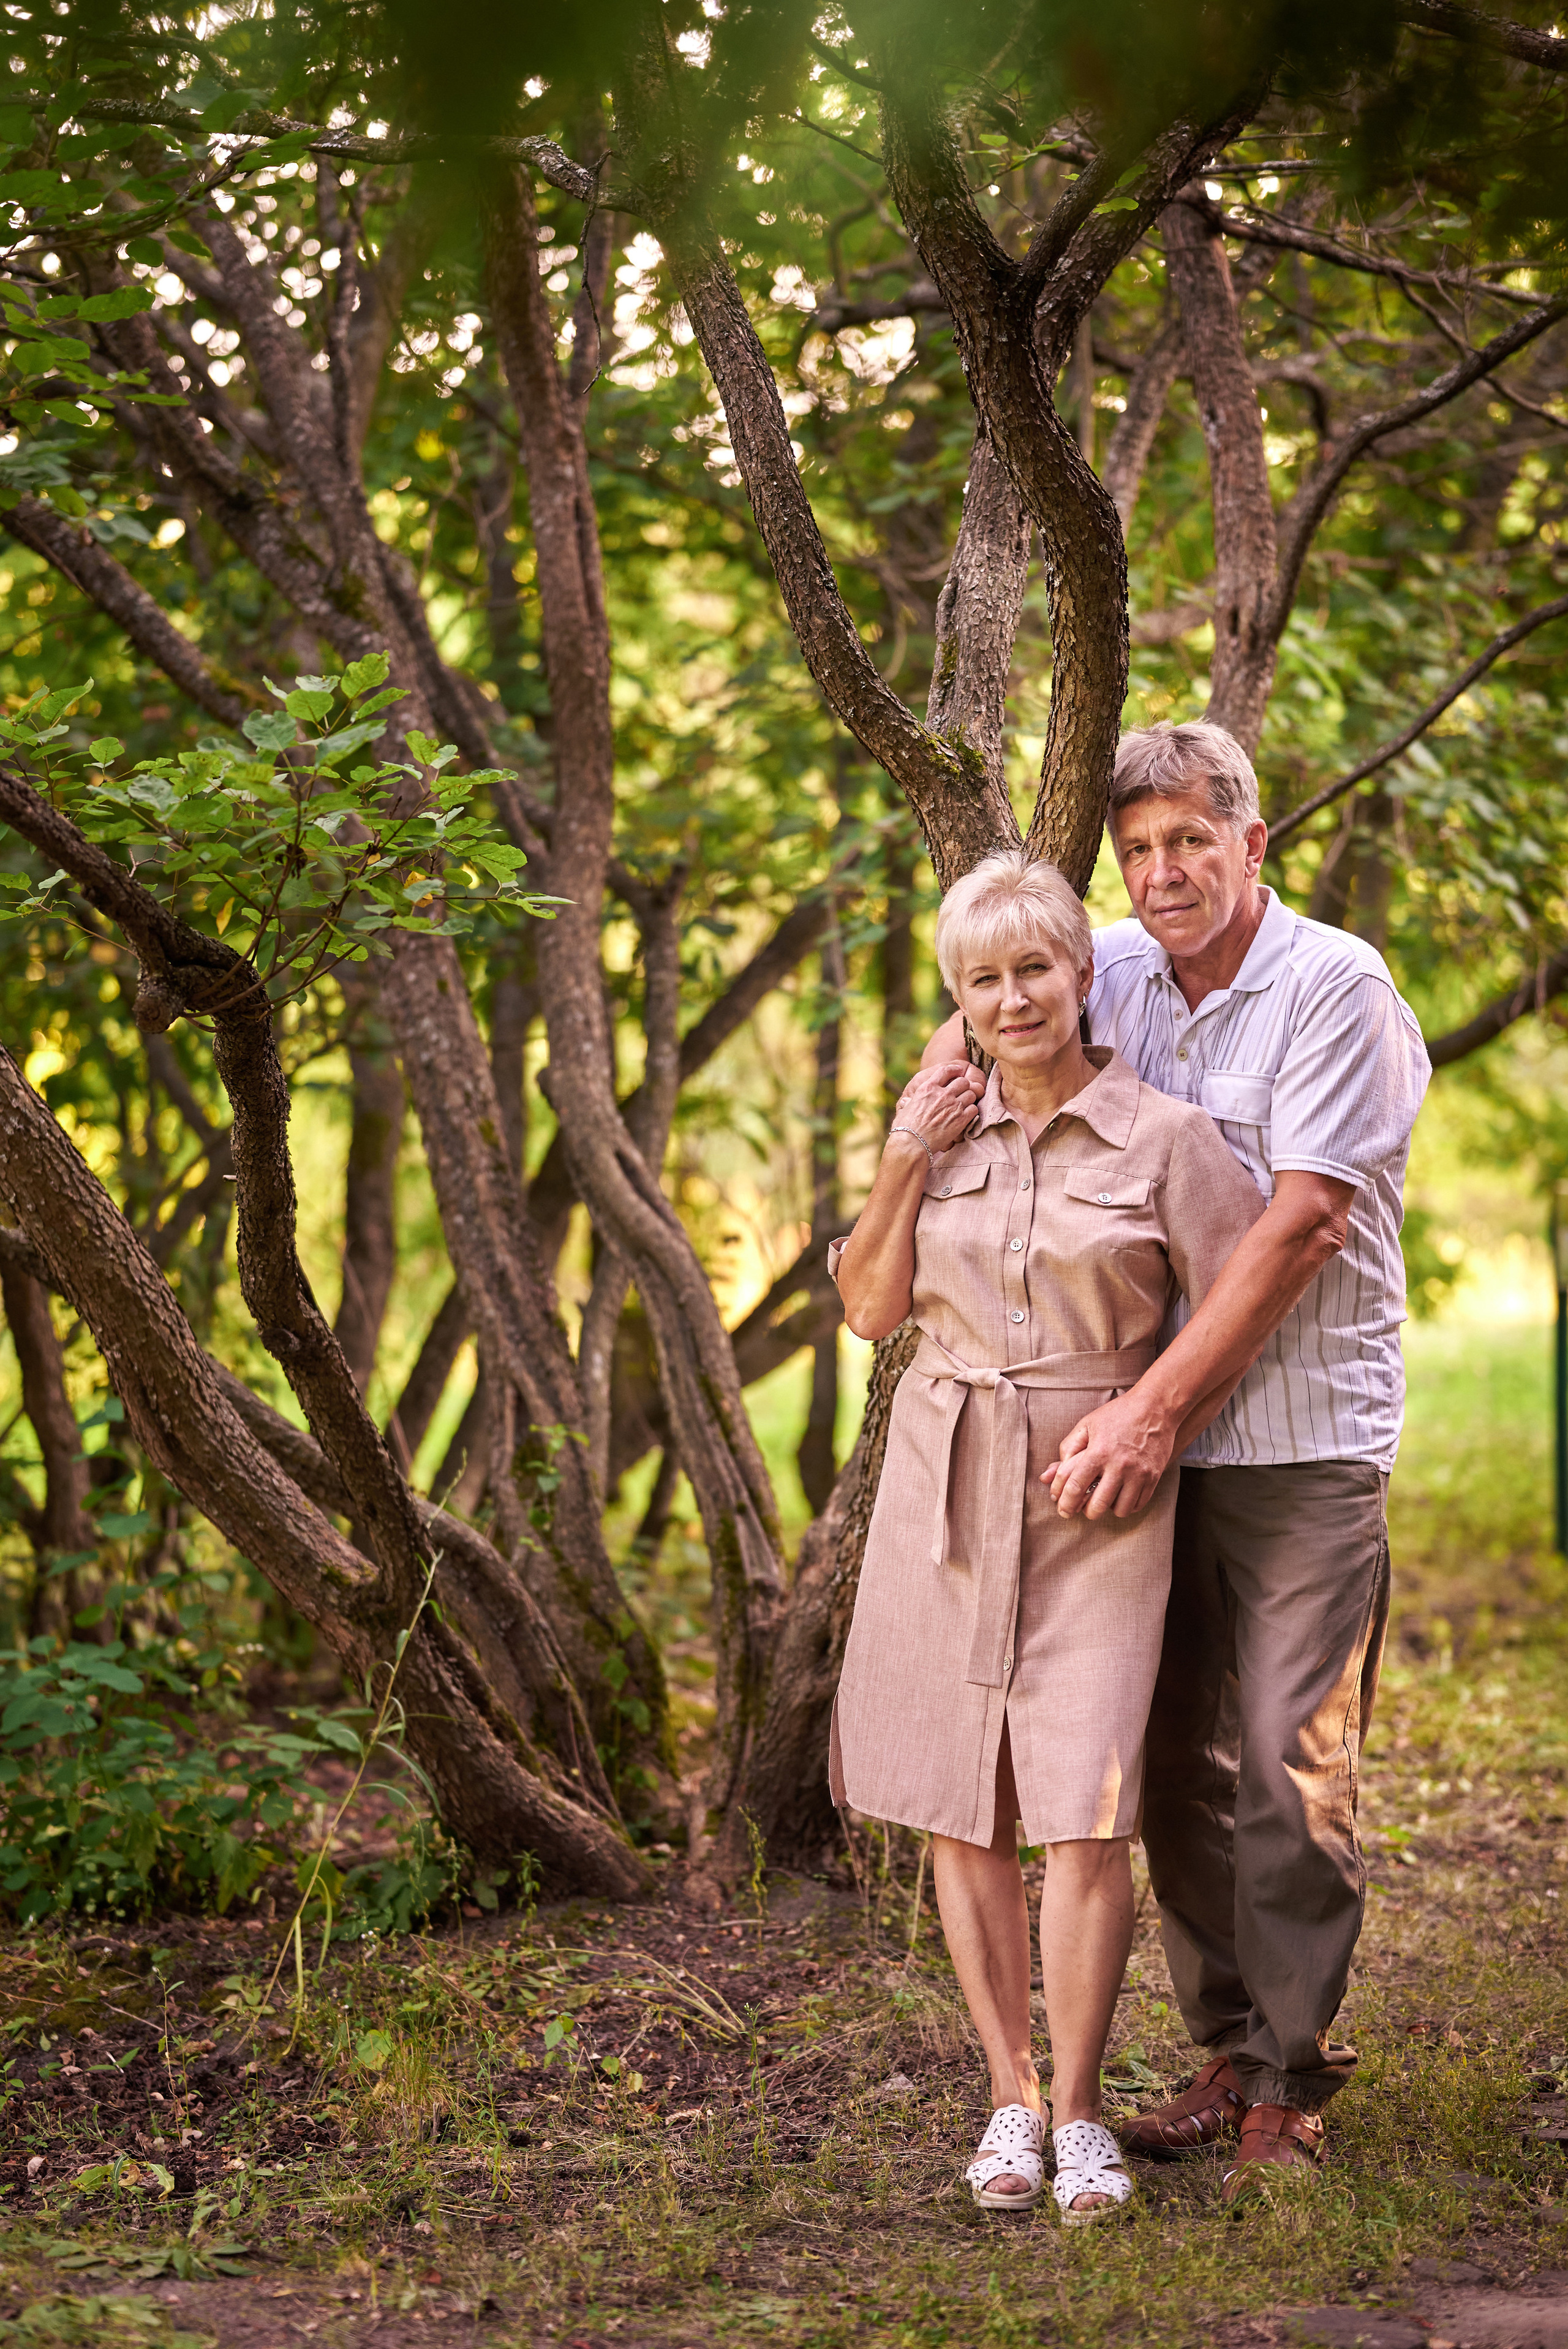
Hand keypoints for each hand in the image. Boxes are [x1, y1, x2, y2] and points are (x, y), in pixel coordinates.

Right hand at [889, 1061, 985, 1155]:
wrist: (912, 1143)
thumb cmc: (905, 1128)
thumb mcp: (905, 1110)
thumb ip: (909, 1103)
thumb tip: (906, 1102)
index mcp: (927, 1088)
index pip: (945, 1070)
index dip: (954, 1069)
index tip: (959, 1070)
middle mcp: (942, 1094)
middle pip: (963, 1081)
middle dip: (964, 1086)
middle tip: (962, 1092)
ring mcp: (953, 1106)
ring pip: (971, 1094)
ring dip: (970, 1098)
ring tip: (965, 1105)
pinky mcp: (961, 1119)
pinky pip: (974, 1109)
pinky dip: (972, 1111)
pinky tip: (966, 1116)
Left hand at [1044, 1390, 1177, 1519]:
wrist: (1156, 1407)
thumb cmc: (1118, 1414)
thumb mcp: (1087, 1424)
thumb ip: (1068, 1448)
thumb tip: (1050, 1475)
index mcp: (1098, 1451)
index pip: (1076, 1487)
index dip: (1065, 1502)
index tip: (1062, 1508)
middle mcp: (1119, 1465)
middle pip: (1097, 1505)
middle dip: (1085, 1512)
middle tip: (1082, 1509)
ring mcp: (1139, 1473)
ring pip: (1120, 1510)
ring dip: (1108, 1509)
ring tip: (1104, 1499)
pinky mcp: (1153, 1477)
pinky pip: (1138, 1505)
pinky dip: (1127, 1505)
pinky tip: (1121, 1496)